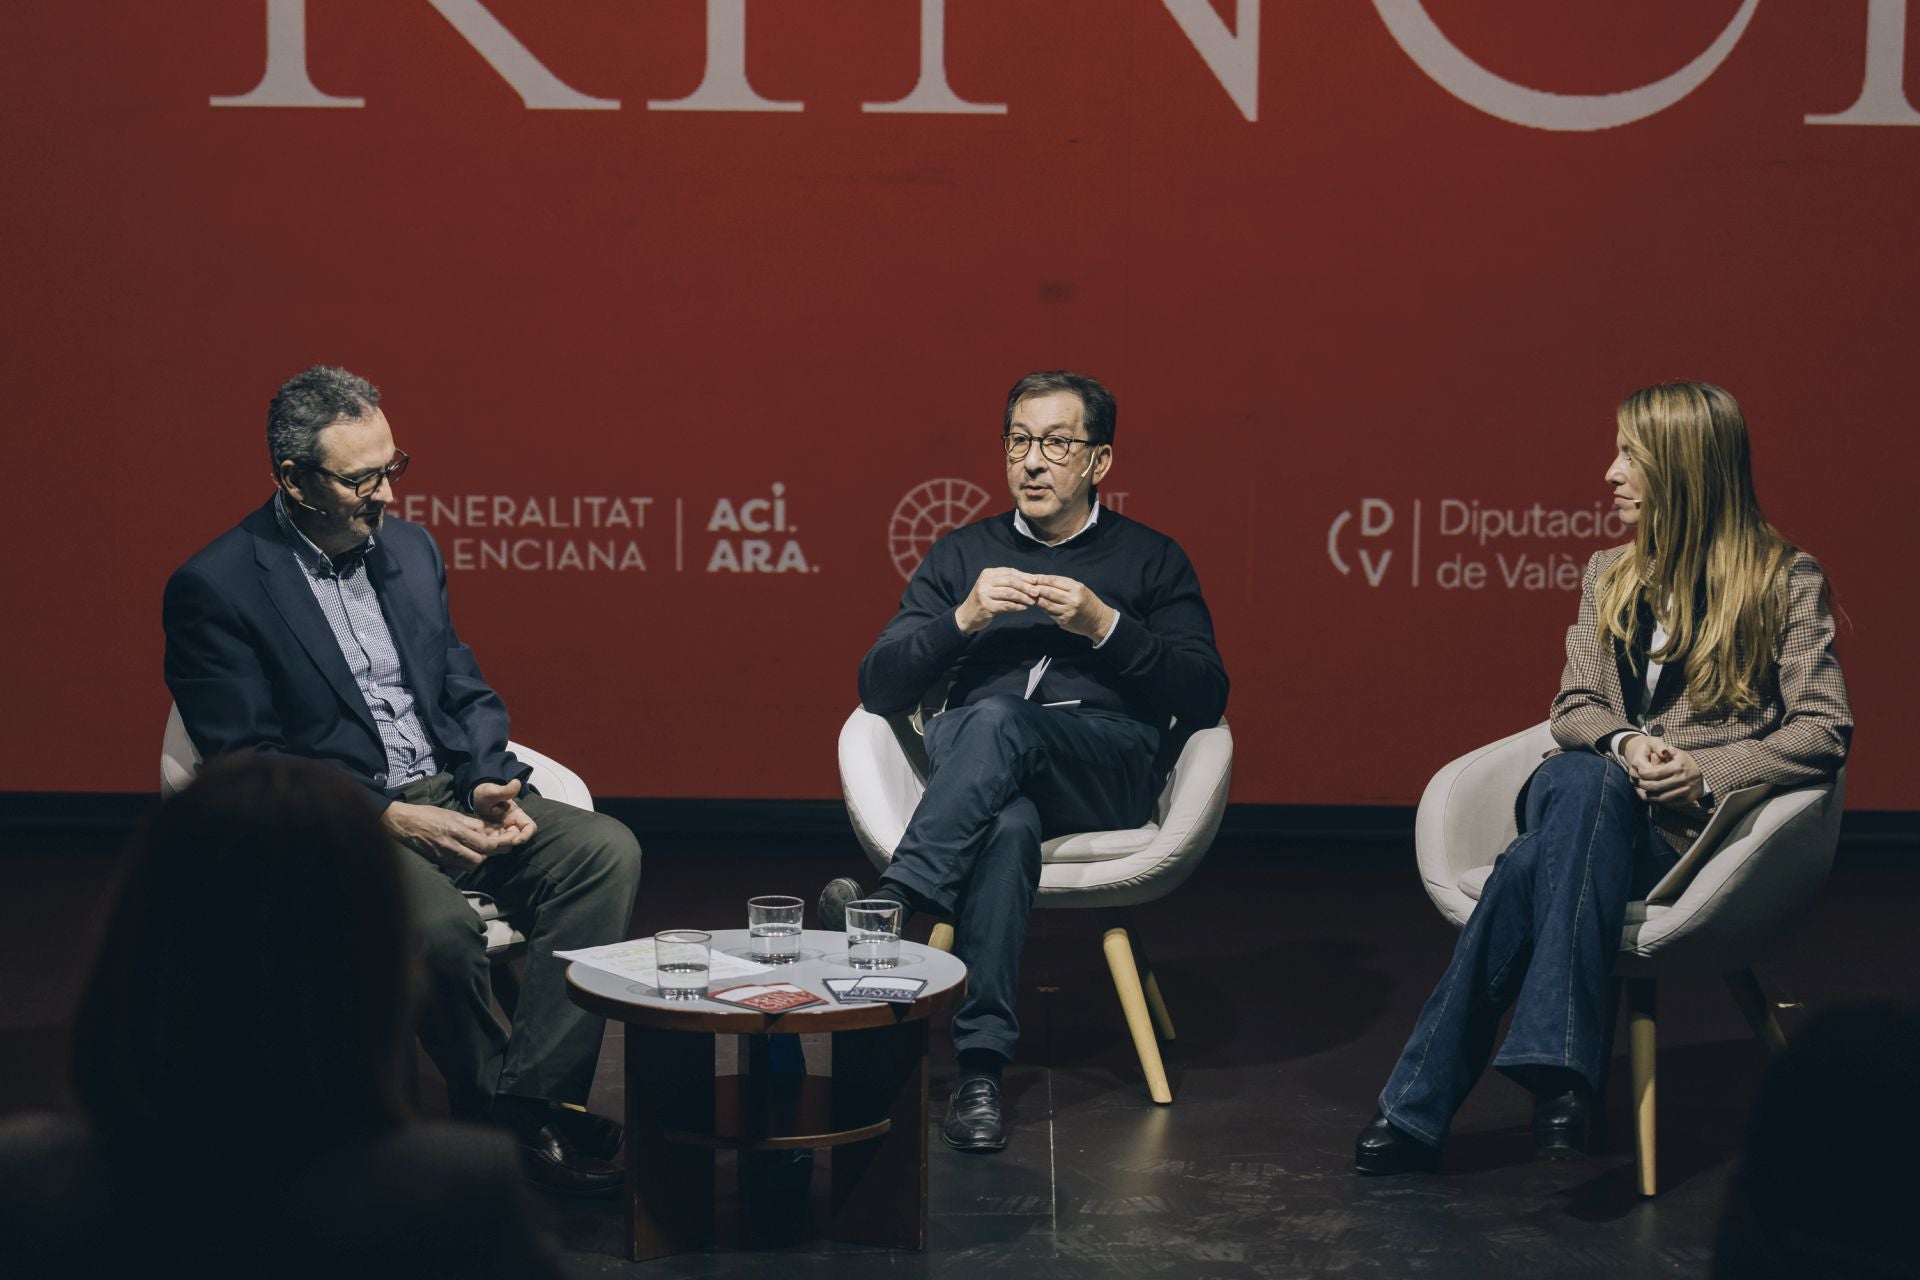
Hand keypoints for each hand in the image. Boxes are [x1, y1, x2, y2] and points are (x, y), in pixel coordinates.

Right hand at [382, 799, 517, 868]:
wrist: (403, 824)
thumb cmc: (427, 815)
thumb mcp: (451, 813)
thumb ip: (470, 823)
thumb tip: (486, 830)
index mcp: (457, 831)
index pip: (485, 844)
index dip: (500, 845)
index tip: (508, 841)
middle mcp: (452, 846)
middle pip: (480, 858)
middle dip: (490, 854)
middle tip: (496, 847)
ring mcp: (444, 856)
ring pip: (470, 865)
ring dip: (479, 859)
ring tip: (481, 850)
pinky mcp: (439, 861)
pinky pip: (458, 867)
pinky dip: (467, 862)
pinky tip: (468, 854)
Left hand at [472, 779, 537, 846]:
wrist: (474, 800)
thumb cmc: (486, 793)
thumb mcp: (492, 791)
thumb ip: (504, 790)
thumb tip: (516, 782)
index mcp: (516, 815)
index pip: (529, 828)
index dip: (525, 836)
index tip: (515, 841)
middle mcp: (512, 825)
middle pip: (515, 840)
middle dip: (505, 843)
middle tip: (490, 841)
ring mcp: (502, 833)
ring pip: (504, 846)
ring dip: (495, 846)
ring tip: (482, 840)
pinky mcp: (492, 838)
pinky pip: (492, 846)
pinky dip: (487, 846)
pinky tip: (478, 842)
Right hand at [955, 567, 1042, 634]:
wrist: (967, 615)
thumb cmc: (984, 599)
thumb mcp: (993, 587)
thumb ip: (1007, 582)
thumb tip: (1030, 580)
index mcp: (988, 573)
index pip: (1009, 572)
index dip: (1024, 576)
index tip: (1036, 581)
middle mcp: (985, 581)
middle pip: (1010, 581)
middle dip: (1026, 586)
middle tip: (1036, 592)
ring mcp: (984, 594)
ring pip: (1009, 593)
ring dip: (1023, 597)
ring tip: (1032, 601)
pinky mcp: (986, 606)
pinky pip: (1006, 605)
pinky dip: (1016, 606)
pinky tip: (1024, 608)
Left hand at [1032, 574, 1115, 640]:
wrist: (1097, 620)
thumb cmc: (1086, 600)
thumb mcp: (1079, 588)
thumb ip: (1062, 585)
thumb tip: (1042, 582)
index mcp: (1076, 588)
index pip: (1054, 581)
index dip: (1041, 579)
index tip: (1032, 578)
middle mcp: (1072, 600)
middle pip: (1048, 592)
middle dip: (1037, 589)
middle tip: (1028, 587)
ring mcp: (1067, 612)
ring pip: (1046, 604)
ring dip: (1038, 600)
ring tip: (1033, 596)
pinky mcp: (1063, 621)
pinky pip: (1049, 613)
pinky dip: (1044, 608)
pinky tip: (1042, 605)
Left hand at [1626, 740, 1704, 806]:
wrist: (1704, 777)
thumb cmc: (1686, 763)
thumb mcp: (1679, 753)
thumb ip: (1667, 750)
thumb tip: (1661, 749)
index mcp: (1678, 767)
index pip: (1655, 773)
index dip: (1643, 774)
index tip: (1638, 772)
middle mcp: (1682, 780)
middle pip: (1655, 786)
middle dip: (1643, 785)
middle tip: (1636, 783)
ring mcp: (1685, 791)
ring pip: (1661, 797)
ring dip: (1648, 795)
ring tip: (1641, 790)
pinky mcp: (1687, 800)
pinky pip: (1669, 803)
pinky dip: (1658, 801)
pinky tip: (1651, 797)